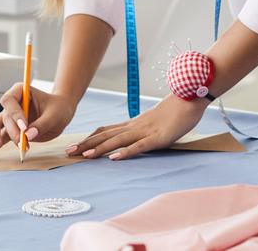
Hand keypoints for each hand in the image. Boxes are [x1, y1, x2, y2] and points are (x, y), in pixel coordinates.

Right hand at [0, 84, 76, 156]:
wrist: (61, 112)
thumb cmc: (59, 108)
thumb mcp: (55, 115)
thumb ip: (42, 124)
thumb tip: (28, 136)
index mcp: (20, 91)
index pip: (9, 101)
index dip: (14, 114)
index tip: (25, 127)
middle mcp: (12, 103)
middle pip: (4, 117)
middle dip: (11, 130)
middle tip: (22, 141)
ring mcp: (10, 117)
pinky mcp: (12, 131)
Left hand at [69, 94, 206, 161]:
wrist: (189, 98)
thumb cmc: (174, 111)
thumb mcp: (153, 122)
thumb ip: (141, 129)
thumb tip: (128, 137)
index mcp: (133, 123)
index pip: (105, 130)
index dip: (89, 138)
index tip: (74, 145)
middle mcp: (134, 127)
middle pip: (105, 135)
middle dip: (86, 144)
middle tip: (68, 152)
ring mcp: (145, 132)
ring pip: (117, 141)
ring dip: (99, 149)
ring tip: (84, 156)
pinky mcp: (157, 138)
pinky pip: (138, 147)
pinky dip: (125, 152)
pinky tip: (114, 158)